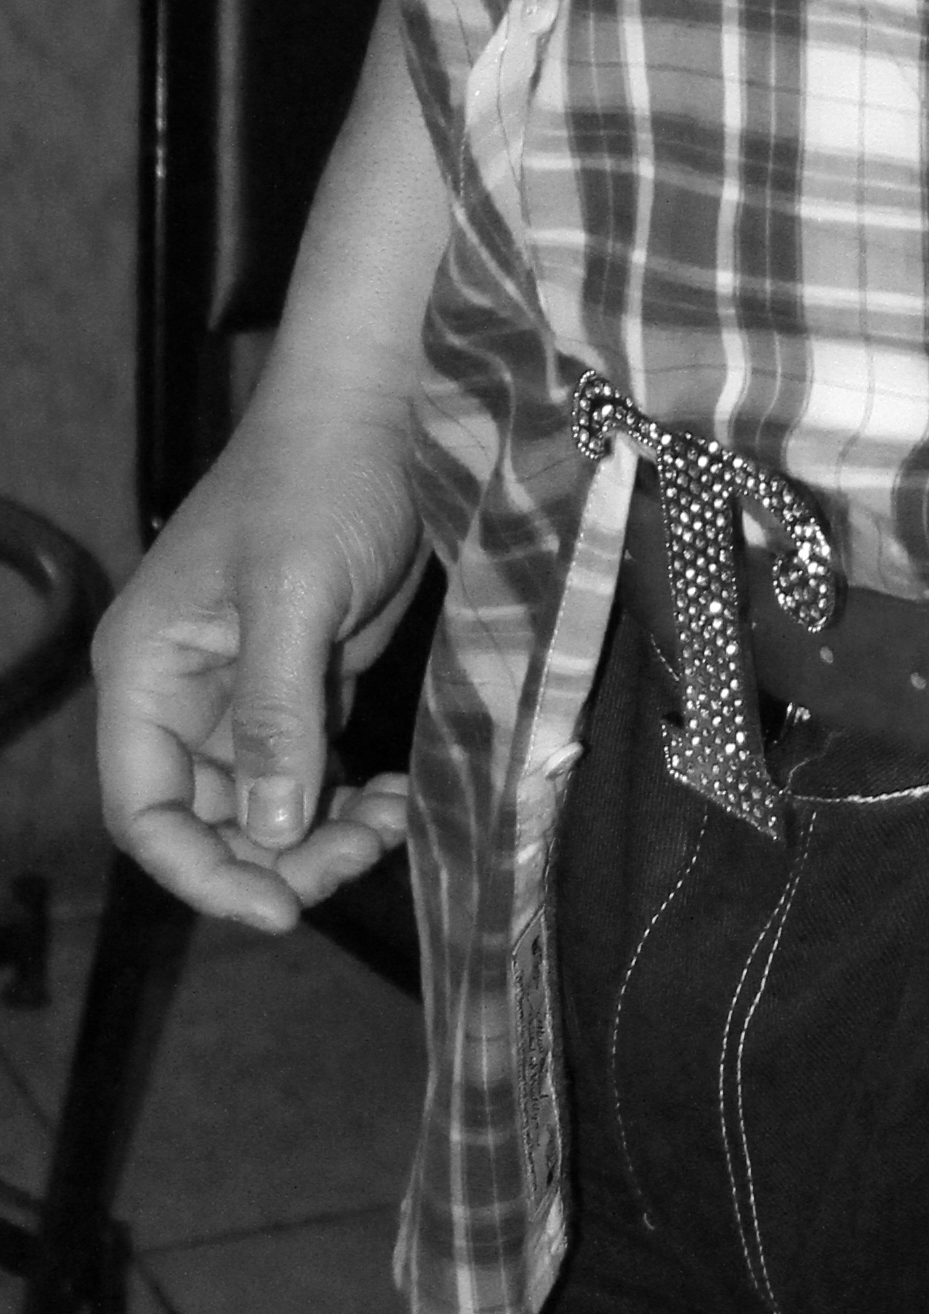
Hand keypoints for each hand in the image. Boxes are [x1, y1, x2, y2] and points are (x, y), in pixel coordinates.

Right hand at [94, 399, 427, 934]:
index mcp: (147, 671)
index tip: (280, 909)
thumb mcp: (292, 595)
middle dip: (278, 858)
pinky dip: (349, 799)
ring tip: (390, 821)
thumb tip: (269, 835)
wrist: (384, 403)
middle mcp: (184, 690)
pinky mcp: (305, 678)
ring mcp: (246, 687)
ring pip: (265, 807)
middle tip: (361, 855)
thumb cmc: (319, 477)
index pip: (146, 810)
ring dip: (321, 835)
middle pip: (208, 822)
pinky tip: (397, 797)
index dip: (202, 873)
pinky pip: (310, 770)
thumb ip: (273, 716)